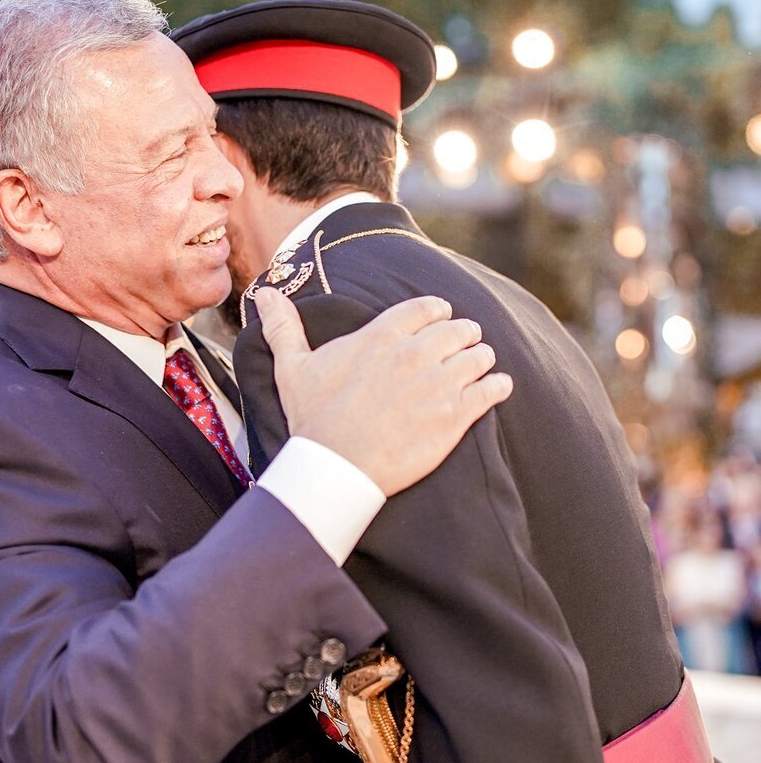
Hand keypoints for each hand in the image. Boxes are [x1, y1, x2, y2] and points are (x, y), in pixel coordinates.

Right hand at [254, 288, 512, 496]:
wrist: (336, 468)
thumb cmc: (313, 420)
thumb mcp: (293, 369)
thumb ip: (284, 327)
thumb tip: (264, 294)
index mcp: (382, 336)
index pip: (425, 308)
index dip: (437, 311)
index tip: (441, 317)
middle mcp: (415, 353)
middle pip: (458, 328)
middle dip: (463, 334)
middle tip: (464, 341)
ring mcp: (439, 384)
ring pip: (479, 356)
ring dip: (481, 358)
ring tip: (481, 364)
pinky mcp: (456, 416)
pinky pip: (492, 389)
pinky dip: (498, 385)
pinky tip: (498, 386)